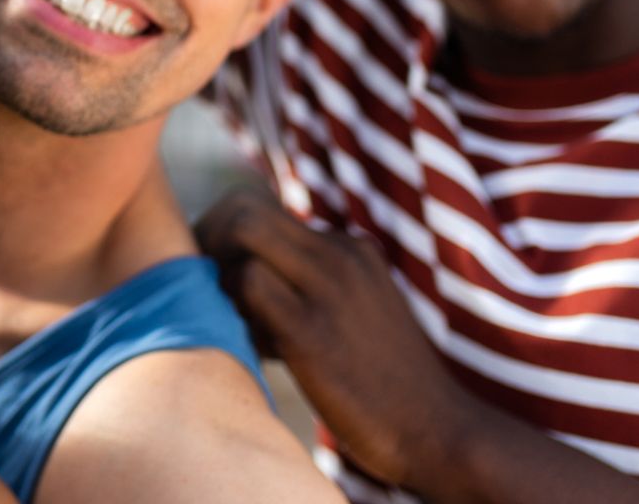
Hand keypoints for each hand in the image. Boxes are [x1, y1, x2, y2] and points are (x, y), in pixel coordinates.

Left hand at [197, 188, 485, 491]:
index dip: (222, 237)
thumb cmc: (386, 387)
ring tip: (225, 319)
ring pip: (242, 229)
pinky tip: (250, 347)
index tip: (211, 275)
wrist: (440, 433)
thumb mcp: (352, 317)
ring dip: (215, 271)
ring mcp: (329, 287)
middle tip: (198, 289)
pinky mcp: (313, 329)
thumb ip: (305, 291)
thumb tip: (239, 285)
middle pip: (243, 206)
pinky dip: (230, 307)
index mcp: (348, 248)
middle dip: (206, 239)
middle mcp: (339, 253)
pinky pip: (249, 283)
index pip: (261, 209)